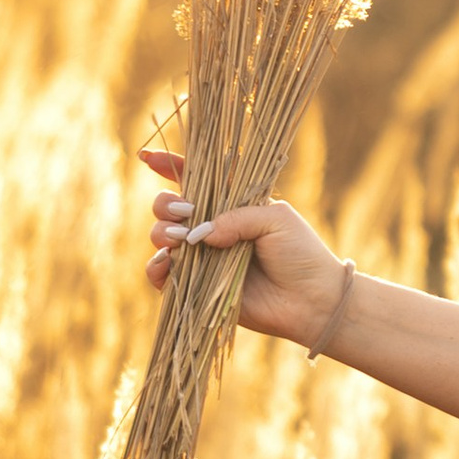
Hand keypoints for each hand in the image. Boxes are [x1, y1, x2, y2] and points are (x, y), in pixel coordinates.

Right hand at [140, 146, 349, 350]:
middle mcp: (210, 228)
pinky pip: (161, 275)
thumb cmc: (301, 254)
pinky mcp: (196, 288)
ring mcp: (201, 257)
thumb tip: (200, 233)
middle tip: (187, 213)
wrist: (311, 301)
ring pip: (161, 236)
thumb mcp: (276, 219)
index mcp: (230, 204)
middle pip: (168, 207)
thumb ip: (237, 217)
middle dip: (166, 204)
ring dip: (162, 232)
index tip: (147, 157)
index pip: (194, 179)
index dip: (168, 165)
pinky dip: (155, 267)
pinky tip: (165, 262)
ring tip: (183, 240)